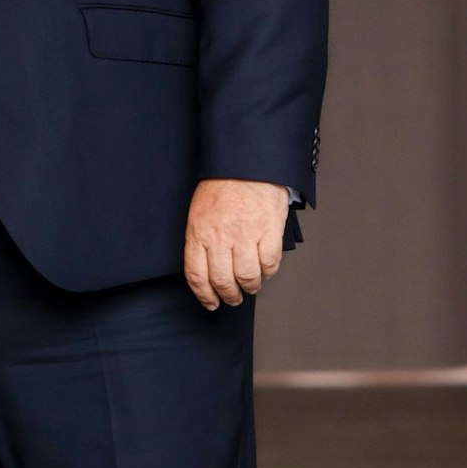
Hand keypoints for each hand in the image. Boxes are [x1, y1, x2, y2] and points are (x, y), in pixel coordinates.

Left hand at [184, 178, 290, 309]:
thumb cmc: (221, 187)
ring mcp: (245, 235)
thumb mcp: (199, 212)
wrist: (246, 165)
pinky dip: (268, 272)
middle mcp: (220, 237)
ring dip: (250, 287)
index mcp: (198, 232)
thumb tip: (205, 268)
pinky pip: (269, 263)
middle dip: (229, 296)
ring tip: (250, 287)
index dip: (204, 295)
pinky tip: (265, 270)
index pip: (196, 274)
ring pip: (247, 277)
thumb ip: (201, 239)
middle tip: (233, 298)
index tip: (210, 303)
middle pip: (222, 280)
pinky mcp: (269, 231)